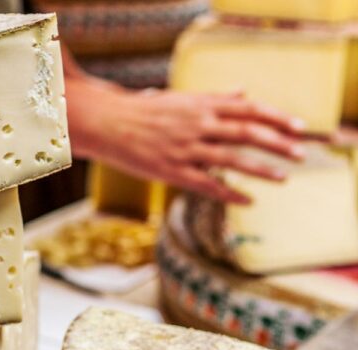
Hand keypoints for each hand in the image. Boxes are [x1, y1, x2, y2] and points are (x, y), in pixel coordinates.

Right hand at [66, 76, 306, 203]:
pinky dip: (230, 192)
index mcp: (200, 104)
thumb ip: (214, 98)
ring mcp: (184, 149)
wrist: (106, 123)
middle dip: (278, 144)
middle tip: (300, 154)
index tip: (298, 127)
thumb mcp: (180, 98)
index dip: (276, 117)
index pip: (248, 109)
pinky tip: (248, 200)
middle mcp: (196, 125)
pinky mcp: (170, 171)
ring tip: (283, 177)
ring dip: (261, 169)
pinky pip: (207, 184)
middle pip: (247, 133)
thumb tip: (244, 92)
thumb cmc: (143, 111)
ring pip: (232, 160)